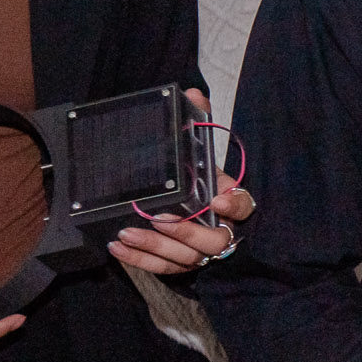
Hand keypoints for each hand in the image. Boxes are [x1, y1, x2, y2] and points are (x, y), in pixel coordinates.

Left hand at [111, 89, 251, 275]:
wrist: (182, 201)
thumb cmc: (194, 176)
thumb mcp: (196, 150)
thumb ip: (196, 122)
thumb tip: (191, 93)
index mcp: (227, 200)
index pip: (243, 206)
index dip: (233, 206)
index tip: (216, 201)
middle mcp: (218, 229)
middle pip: (215, 241)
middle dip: (187, 232)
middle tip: (161, 219)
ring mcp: (198, 250)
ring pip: (185, 258)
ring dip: (156, 247)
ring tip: (128, 231)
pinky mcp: (177, 263)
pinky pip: (161, 268)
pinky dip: (139, 259)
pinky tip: (118, 246)